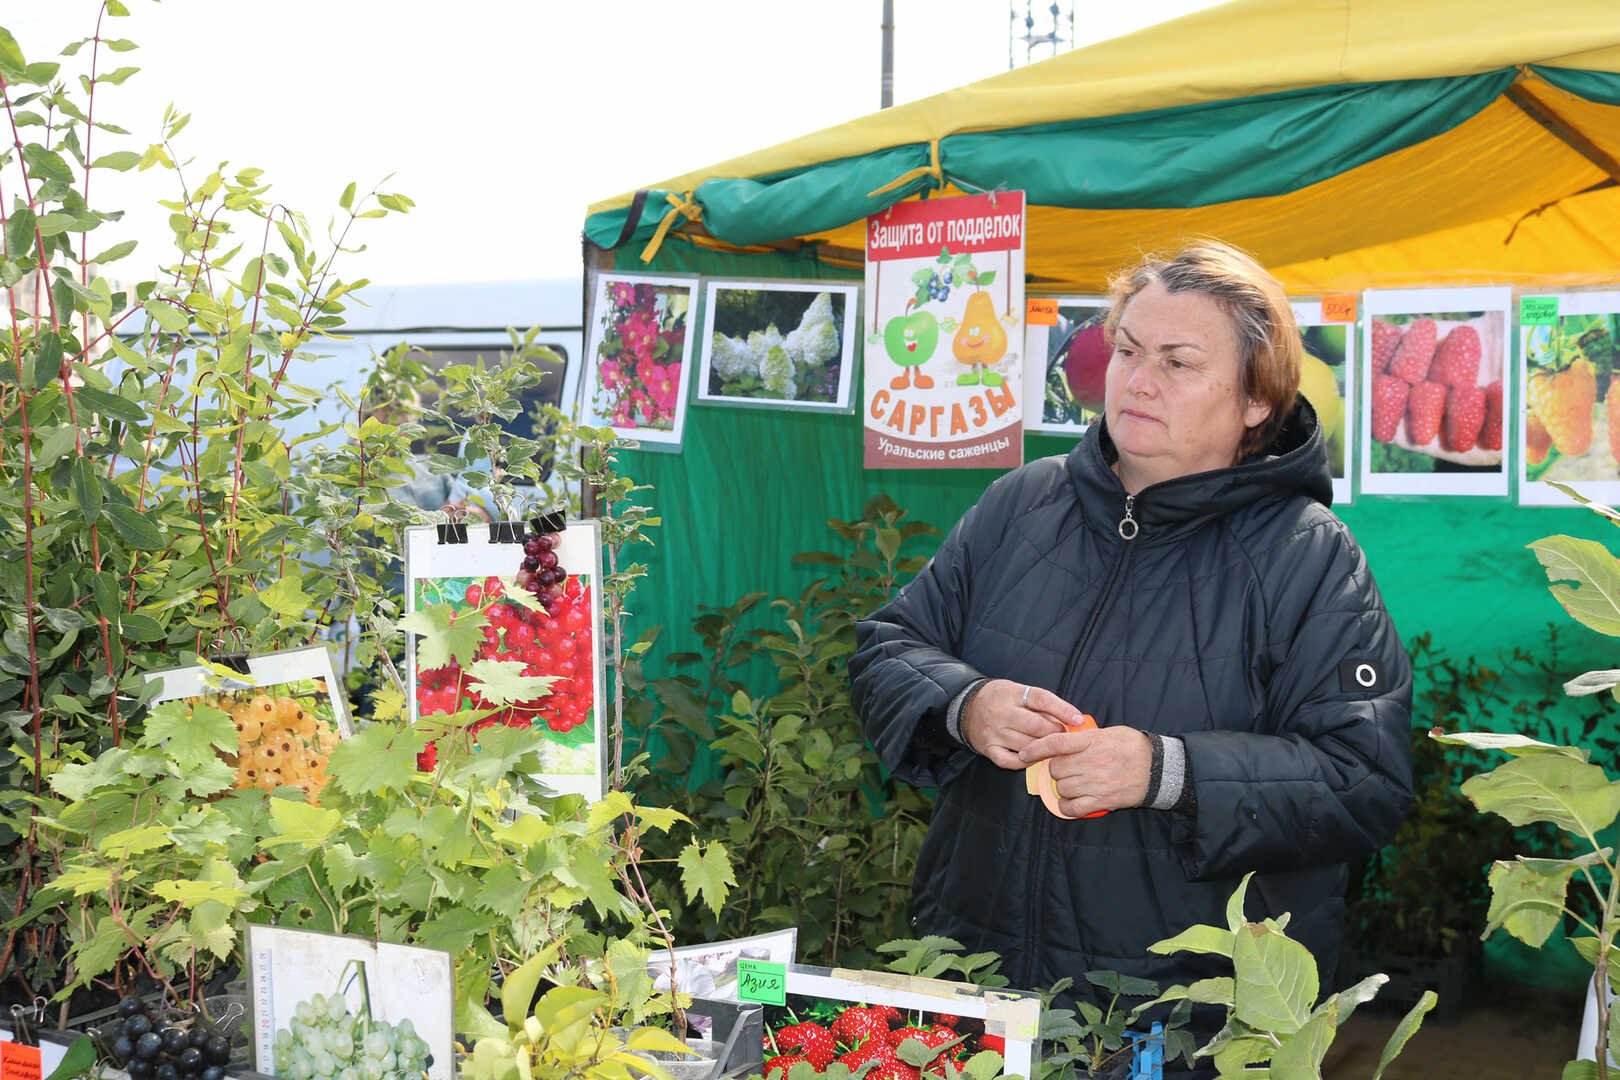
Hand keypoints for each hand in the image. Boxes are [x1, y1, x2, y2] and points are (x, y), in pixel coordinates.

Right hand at [960, 680, 1077, 768]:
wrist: (966, 707)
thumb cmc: (1000, 699)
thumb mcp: (1018, 690)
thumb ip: (1041, 703)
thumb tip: (1071, 717)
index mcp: (1011, 693)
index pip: (1041, 699)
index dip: (1063, 710)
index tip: (1078, 720)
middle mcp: (1001, 712)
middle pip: (1036, 725)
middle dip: (1055, 732)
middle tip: (1063, 735)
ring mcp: (994, 732)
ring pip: (1026, 745)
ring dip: (1044, 749)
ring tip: (1052, 747)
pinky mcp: (988, 748)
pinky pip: (1010, 761)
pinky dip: (1025, 762)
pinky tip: (1034, 758)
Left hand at [1019, 725, 1152, 816]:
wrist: (1158, 769)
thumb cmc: (1133, 746)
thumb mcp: (1109, 732)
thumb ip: (1085, 735)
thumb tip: (1062, 736)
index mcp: (1091, 741)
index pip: (1055, 743)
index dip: (1035, 748)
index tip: (1024, 753)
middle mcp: (1091, 762)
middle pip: (1056, 768)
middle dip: (1056, 769)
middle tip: (1066, 769)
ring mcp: (1096, 782)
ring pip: (1062, 787)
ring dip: (1062, 787)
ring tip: (1073, 783)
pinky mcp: (1102, 801)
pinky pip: (1073, 807)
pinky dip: (1067, 806)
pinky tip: (1071, 802)